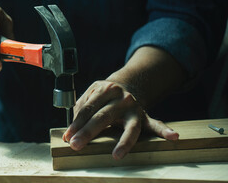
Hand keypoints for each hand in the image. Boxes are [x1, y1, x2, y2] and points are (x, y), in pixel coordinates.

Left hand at [62, 80, 178, 159]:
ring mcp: (134, 107)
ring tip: (117, 154)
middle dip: (88, 132)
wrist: (126, 85)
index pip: (88, 109)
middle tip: (76, 145)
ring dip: (123, 142)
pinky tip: (173, 137)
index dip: (76, 124)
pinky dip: (165, 130)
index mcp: (104, 90)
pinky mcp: (144, 116)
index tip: (67, 137)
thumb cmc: (104, 95)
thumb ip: (81, 110)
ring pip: (130, 127)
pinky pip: (156, 124)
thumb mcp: (91, 95)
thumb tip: (68, 134)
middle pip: (102, 117)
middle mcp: (120, 98)